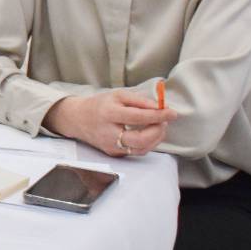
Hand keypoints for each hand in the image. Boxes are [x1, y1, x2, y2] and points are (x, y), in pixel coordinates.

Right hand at [45, 89, 177, 158]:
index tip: (172, 113)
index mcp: (109, 114)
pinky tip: (150, 133)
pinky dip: (148, 142)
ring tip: (158, 125)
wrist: (78, 119)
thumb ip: (139, 101)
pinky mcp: (115, 154)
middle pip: (140, 139)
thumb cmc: (100, 105)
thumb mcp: (118, 95)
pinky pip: (137, 151)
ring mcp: (111, 147)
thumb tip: (160, 107)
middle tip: (164, 121)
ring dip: (156, 138)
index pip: (138, 117)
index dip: (158, 115)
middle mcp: (109, 134)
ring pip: (141, 149)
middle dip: (158, 131)